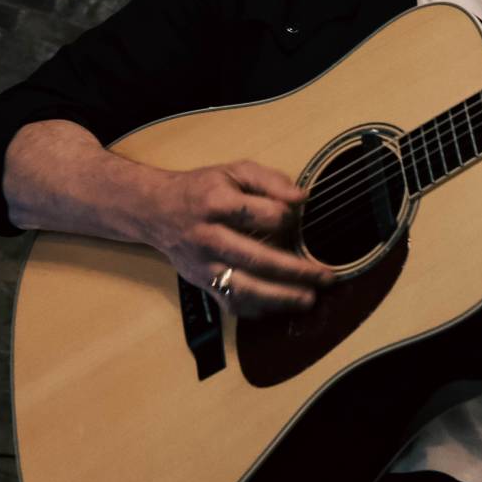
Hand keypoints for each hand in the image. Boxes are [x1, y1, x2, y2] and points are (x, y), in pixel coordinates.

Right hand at [146, 161, 331, 317]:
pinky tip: (279, 306)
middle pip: (256, 260)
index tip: (298, 217)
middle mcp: (208, 238)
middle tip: (325, 277)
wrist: (156, 211)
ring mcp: (203, 266)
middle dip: (295, 272)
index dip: (286, 217)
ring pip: (243, 290)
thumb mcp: (234, 171)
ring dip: (279, 298)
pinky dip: (257, 310)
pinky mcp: (201, 284)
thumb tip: (301, 199)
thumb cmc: (202, 189)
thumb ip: (270, 180)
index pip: (261, 215)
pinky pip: (230, 304)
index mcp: (216, 203)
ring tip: (308, 299)